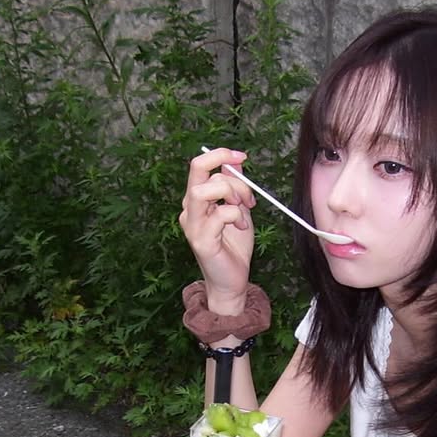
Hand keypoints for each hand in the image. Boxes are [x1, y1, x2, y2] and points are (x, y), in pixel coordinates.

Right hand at [179, 147, 256, 310]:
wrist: (231, 281)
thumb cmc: (234, 248)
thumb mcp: (239, 210)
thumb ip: (236, 188)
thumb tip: (236, 163)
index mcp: (196, 200)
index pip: (199, 166)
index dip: (220, 155)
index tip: (242, 156)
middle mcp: (189, 209)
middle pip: (198, 170)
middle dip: (230, 174)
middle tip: (248, 194)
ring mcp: (192, 225)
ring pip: (203, 190)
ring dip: (231, 193)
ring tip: (244, 209)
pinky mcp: (200, 240)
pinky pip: (220, 215)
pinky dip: (236, 216)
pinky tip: (242, 227)